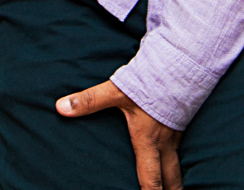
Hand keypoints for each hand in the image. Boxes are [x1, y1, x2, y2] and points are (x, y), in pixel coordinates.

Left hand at [57, 80, 182, 189]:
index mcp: (147, 141)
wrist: (177, 66)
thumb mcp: (115, 91)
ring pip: (178, 168)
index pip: (150, 180)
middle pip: (171, 181)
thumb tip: (62, 107)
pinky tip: (172, 163)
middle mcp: (164, 144)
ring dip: (175, 183)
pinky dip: (177, 163)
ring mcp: (176, 136)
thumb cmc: (147, 82)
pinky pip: (181, 151)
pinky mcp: (181, 124)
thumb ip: (88, 100)